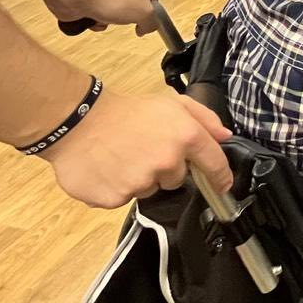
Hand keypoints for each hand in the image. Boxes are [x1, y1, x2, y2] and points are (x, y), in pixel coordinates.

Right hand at [40, 87, 232, 206]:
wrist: (78, 121)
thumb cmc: (126, 110)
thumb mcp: (171, 103)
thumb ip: (203, 118)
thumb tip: (224, 136)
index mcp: (185, 136)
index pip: (214, 164)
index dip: (221, 177)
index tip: (223, 186)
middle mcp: (167, 163)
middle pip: (178, 179)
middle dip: (165, 168)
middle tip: (145, 149)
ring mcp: (141, 183)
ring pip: (150, 189)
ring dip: (141, 178)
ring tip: (123, 157)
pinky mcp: (117, 198)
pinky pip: (124, 198)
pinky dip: (118, 187)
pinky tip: (109, 169)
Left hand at [54, 0, 157, 33]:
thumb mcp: (145, 14)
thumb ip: (152, 23)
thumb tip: (146, 28)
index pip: (154, 1)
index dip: (150, 14)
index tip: (144, 22)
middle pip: (132, 9)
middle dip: (126, 19)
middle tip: (123, 18)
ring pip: (115, 14)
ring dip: (109, 21)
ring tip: (105, 16)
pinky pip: (99, 15)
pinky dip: (96, 20)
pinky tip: (93, 17)